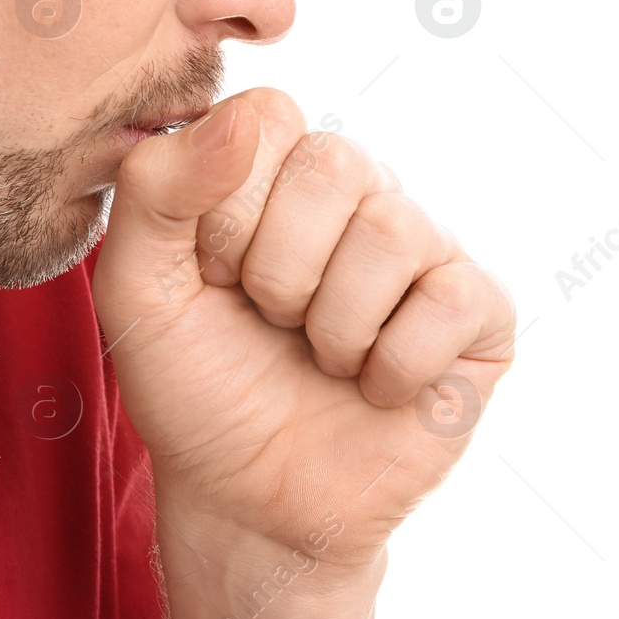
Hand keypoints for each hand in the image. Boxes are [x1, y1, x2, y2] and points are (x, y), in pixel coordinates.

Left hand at [92, 88, 514, 572]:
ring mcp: (428, 249)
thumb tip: (239, 116)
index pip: (271, 116)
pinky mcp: (480, 313)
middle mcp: (361, 195)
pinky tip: (374, 388)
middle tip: (270, 322)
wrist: (248, 503)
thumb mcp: (138, 291)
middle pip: (335, 164)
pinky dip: (391, 367)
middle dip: (278, 270)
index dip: (228, 209)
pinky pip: (449, 300)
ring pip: (394, 230)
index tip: (213, 276)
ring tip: (322, 358)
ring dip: (333, 325)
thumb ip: (155, 191)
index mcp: (281, 172)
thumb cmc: (196, 389)